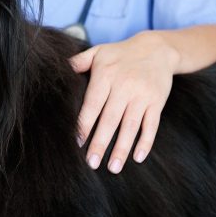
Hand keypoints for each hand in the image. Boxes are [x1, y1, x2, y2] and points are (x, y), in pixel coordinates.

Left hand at [69, 31, 179, 173]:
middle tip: (91, 163)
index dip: (85, 124)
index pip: (93, 103)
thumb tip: (58, 70)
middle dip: (100, 143)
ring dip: (122, 148)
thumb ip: (78, 62)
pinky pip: (151, 124)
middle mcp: (124, 86)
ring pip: (131, 126)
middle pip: (110, 119)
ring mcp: (142, 95)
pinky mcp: (157, 102)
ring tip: (113, 167)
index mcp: (106, 75)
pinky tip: (138, 157)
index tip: (77, 142)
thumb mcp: (99, 52)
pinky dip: (146, 141)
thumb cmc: (121, 53)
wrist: (157, 48)